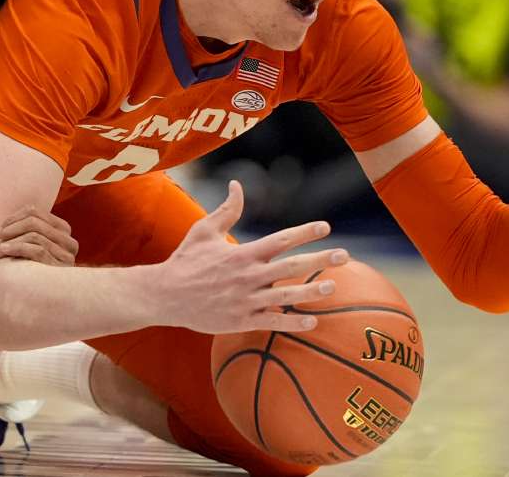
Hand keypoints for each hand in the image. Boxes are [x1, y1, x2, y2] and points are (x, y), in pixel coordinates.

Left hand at [0, 206, 79, 265]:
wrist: (46, 302)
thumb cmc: (33, 273)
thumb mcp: (32, 248)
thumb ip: (24, 233)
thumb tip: (2, 224)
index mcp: (63, 230)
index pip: (34, 211)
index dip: (12, 218)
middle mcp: (68, 241)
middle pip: (33, 222)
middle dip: (9, 229)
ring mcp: (66, 255)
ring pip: (34, 236)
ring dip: (9, 241)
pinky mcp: (60, 268)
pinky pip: (37, 250)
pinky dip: (16, 248)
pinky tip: (2, 252)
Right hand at [153, 180, 348, 334]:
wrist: (164, 296)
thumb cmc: (185, 261)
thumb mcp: (203, 231)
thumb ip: (226, 210)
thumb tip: (237, 185)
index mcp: (242, 253)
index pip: (280, 240)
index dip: (304, 232)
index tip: (325, 227)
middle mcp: (248, 276)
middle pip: (291, 267)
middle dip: (320, 260)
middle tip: (344, 255)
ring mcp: (246, 300)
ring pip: (286, 296)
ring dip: (311, 291)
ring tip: (333, 286)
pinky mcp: (241, 320)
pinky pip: (272, 322)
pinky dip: (293, 323)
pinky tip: (312, 322)